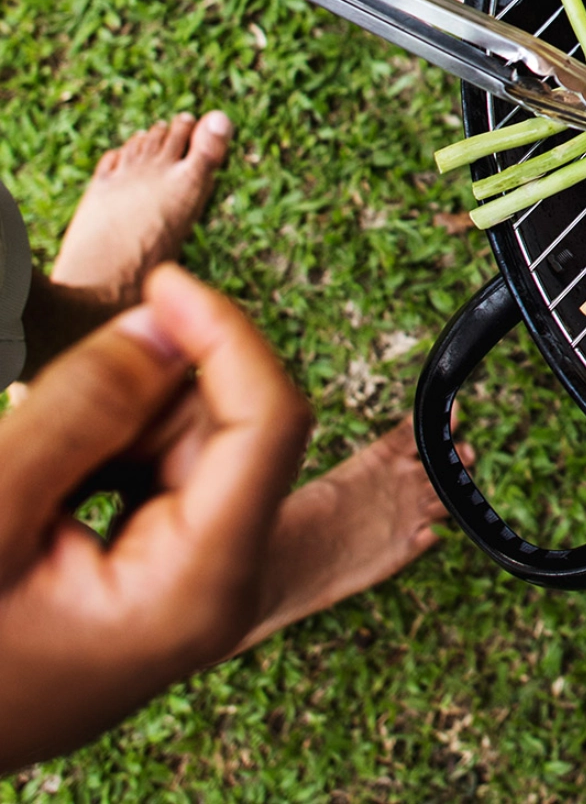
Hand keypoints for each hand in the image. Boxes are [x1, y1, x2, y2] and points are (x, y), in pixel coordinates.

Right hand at [0, 266, 310, 770]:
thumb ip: (81, 414)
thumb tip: (163, 323)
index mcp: (201, 585)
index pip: (270, 423)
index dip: (227, 336)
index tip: (164, 282)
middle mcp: (218, 586)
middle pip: (228, 428)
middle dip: (152, 385)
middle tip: (50, 409)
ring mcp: (185, 583)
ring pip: (184, 443)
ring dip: (116, 418)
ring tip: (32, 468)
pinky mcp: (146, 575)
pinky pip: (146, 476)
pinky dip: (98, 451)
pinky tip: (38, 481)